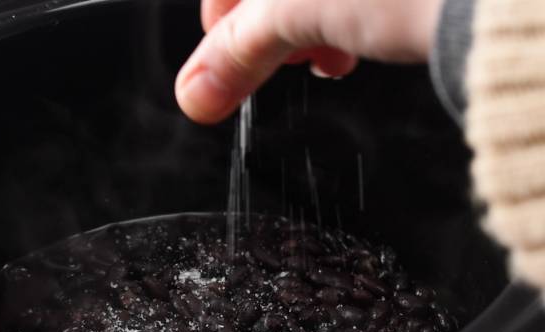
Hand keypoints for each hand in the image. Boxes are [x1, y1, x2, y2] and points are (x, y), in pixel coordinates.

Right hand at [176, 0, 445, 123]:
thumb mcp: (299, 11)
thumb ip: (239, 52)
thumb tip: (193, 95)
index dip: (219, 25)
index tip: (224, 66)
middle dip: (275, 29)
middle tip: (289, 61)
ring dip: (314, 27)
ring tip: (332, 58)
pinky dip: (350, 18)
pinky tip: (363, 41)